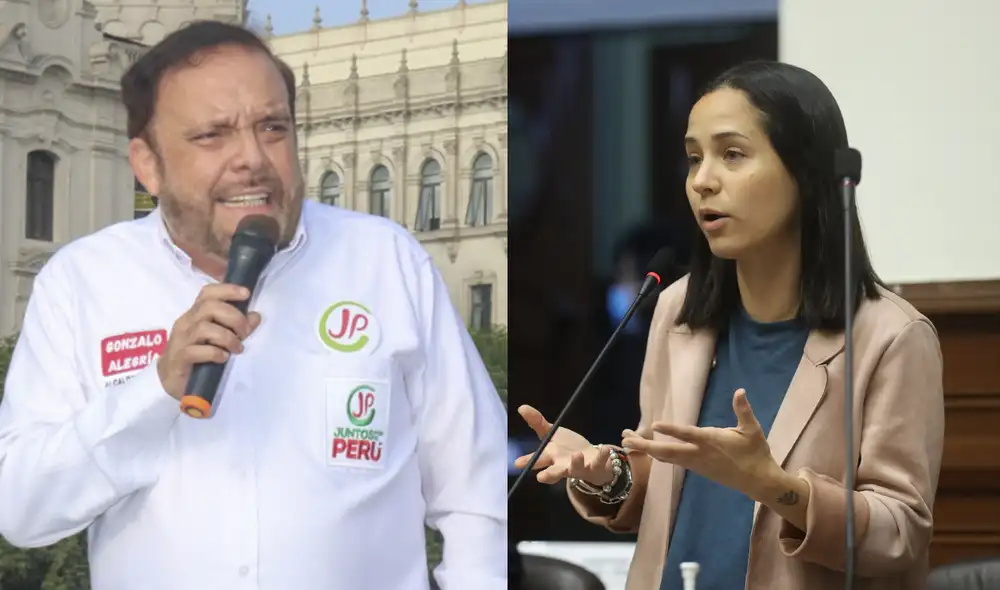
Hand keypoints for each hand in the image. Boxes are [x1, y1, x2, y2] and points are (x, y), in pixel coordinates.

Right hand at [157, 284, 261, 400]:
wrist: (170, 379)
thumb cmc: (196, 355)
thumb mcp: (218, 338)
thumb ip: (236, 326)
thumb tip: (255, 316)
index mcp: (195, 314)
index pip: (208, 293)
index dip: (227, 290)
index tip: (246, 294)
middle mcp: (186, 323)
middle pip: (210, 307)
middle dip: (234, 317)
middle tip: (245, 333)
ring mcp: (181, 340)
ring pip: (204, 328)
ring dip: (227, 337)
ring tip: (236, 348)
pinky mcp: (179, 358)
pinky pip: (197, 350)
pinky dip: (215, 353)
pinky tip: (223, 358)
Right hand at [514, 405, 614, 485]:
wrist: (591, 460)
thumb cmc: (567, 448)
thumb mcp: (552, 434)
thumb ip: (537, 423)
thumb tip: (521, 407)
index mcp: (551, 458)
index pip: (538, 460)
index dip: (528, 462)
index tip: (518, 463)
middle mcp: (563, 466)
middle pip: (555, 472)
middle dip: (549, 474)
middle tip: (541, 477)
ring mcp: (580, 467)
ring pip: (576, 469)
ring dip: (576, 463)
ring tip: (576, 455)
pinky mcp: (596, 466)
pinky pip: (599, 461)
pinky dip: (602, 456)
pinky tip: (604, 448)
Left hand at [621, 389, 778, 499]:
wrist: (758, 481)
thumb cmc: (755, 453)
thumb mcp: (752, 430)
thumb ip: (743, 410)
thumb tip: (740, 391)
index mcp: (711, 442)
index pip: (688, 435)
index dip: (671, 430)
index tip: (655, 425)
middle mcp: (698, 454)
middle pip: (667, 451)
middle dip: (645, 445)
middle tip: (626, 439)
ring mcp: (695, 464)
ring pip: (666, 457)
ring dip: (647, 449)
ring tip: (628, 441)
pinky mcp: (696, 469)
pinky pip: (671, 461)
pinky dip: (657, 454)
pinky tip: (647, 449)